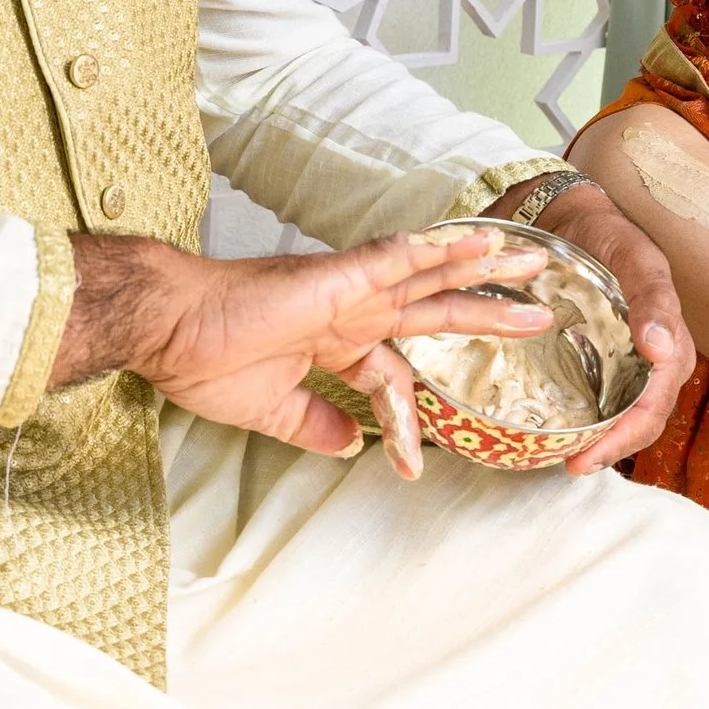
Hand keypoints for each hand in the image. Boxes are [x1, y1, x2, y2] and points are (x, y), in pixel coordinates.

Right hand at [57, 228, 552, 478]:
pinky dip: (436, 249)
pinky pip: (397, 256)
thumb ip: (315, 425)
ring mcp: (348, 288)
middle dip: (488, 305)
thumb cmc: (203, 360)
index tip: (414, 466)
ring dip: (483, 265)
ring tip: (532, 260)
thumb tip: (353, 449)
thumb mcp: (270, 410)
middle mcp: (351, 308)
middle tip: (542, 306)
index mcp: (335, 338)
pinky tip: (472, 242)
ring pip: (431, 270)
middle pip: (435, 303)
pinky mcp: (337, 276)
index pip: (393, 374)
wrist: (166, 327)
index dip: (409, 420)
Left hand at [505, 178, 697, 474]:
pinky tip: (561, 432)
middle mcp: (656, 363)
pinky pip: (603, 400)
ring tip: (566, 459)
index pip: (654, 406)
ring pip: (624, 418)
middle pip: (642, 421)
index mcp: (673, 345)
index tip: (586, 455)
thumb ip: (653, 299)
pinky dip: (589, 422)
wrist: (579, 221)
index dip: (625, 436)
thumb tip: (661, 351)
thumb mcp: (638, 259)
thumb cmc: (613, 238)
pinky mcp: (604, 361)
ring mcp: (629, 364)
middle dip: (612, 449)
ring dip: (601, 443)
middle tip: (570, 465)